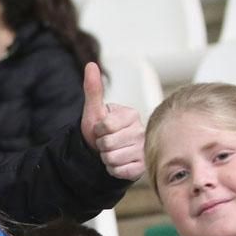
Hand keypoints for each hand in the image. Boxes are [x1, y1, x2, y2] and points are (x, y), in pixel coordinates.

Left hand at [80, 62, 145, 180]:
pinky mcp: (143, 167)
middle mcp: (142, 131)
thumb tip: (91, 64)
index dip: (98, 130)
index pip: (106, 126)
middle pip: (108, 144)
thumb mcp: (94, 111)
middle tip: (106, 143)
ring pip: (113, 159)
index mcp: (131, 115)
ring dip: (106, 159)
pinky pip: (120, 171)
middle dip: (101, 145)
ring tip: (111, 152)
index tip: (102, 130)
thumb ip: (93, 89)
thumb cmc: (99, 131)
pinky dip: (113, 170)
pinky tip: (118, 163)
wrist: (103, 153)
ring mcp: (144, 149)